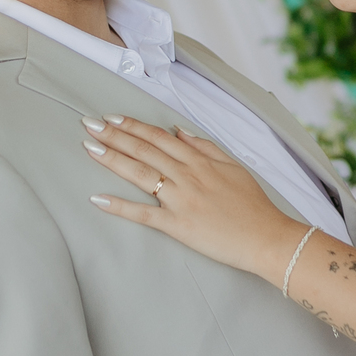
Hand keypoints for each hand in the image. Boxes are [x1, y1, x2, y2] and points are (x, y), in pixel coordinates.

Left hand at [82, 115, 297, 277]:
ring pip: (140, 174)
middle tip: (89, 124)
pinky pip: (143, 214)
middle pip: (144, 150)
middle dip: (114, 135)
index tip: (112, 118)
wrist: (266, 237)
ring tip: (90, 147)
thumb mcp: (233, 166)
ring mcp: (181, 200)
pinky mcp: (178, 226)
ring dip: (112, 159)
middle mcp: (187, 176)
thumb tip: (178, 130)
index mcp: (199, 161)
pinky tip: (98, 198)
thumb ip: (204, 147)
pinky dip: (119, 206)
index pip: (159, 137)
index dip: (133, 126)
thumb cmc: (252, 205)